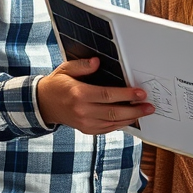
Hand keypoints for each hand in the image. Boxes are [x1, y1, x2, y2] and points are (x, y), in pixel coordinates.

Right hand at [37, 57, 154, 134]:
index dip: (126, 94)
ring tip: (144, 112)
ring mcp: (84, 123)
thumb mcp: (66, 69)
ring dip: (131, 118)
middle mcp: (82, 111)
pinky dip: (120, 124)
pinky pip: (107, 129)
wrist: (43, 104)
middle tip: (149, 106)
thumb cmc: (57, 84)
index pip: (107, 95)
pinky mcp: (86, 130)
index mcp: (78, 94)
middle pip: (113, 112)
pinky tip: (130, 119)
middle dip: (135, 110)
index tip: (140, 93)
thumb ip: (82, 65)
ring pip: (112, 123)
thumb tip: (97, 62)